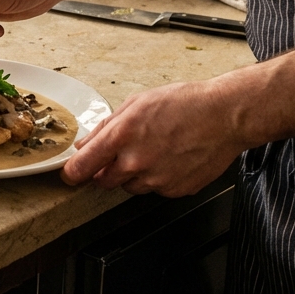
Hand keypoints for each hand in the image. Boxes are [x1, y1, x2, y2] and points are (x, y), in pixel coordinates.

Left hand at [61, 80, 250, 196]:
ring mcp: (156, 180)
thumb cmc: (185, 103)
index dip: (72, 173)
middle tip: (124, 152)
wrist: (225, 116)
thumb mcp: (137, 103)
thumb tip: (86, 145)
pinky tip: (171, 158)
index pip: (83, 167)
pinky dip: (158, 178)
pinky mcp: (175, 190)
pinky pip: (155, 189)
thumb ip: (106, 127)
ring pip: (130, 186)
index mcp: (122, 136)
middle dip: (106, 170)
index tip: (70, 174)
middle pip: (104, 181)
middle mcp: (136, 162)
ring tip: (155, 149)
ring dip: (134, 174)